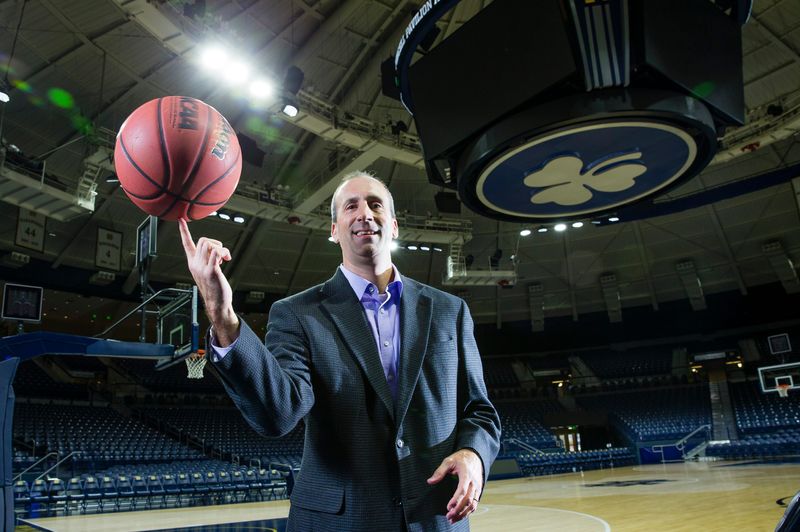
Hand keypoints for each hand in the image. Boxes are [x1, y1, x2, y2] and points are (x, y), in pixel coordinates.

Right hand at [178, 219, 238, 344]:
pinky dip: (224, 253)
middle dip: (216, 242)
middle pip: (203, 240)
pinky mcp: (211, 272)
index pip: (186, 244)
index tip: (180, 219)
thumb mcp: (208, 271)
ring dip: (221, 248)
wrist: (217, 304)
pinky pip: (216, 252)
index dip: (184, 231)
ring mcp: (202, 268)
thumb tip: (217, 251)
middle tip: (222, 254)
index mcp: (192, 263)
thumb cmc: (215, 287)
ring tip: (225, 259)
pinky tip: (227, 261)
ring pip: (209, 244)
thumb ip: (209, 260)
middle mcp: (194, 264)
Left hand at [427, 449, 483, 523]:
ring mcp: (477, 488)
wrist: (475, 456)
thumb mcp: (449, 461)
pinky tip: (461, 515)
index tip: (448, 507)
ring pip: (473, 504)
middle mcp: (474, 483)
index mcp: (466, 475)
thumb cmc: (460, 459)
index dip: (456, 500)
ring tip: (453, 519)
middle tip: (448, 516)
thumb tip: (430, 481)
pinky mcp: (478, 491)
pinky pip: (475, 504)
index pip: (462, 490)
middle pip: (468, 500)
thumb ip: (440, 471)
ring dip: (463, 514)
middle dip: (458, 510)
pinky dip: (469, 512)